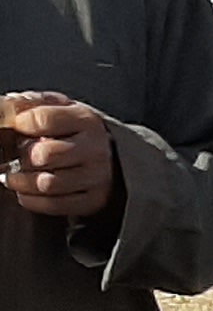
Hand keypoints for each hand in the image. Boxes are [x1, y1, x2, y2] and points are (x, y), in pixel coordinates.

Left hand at [1, 97, 118, 222]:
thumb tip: (2, 110)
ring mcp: (97, 177)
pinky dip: (31, 199)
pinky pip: (53, 205)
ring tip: (15, 175)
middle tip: (21, 154)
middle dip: (24, 155)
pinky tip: (26, 190)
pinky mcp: (94, 200)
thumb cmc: (70, 130)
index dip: (20, 123)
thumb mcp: (53, 107)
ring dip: (22, 181)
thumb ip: (26, 106)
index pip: (43, 120)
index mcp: (86, 120)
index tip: (17, 126)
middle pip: (44, 155)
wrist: (104, 154)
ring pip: (46, 184)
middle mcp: (96, 149)